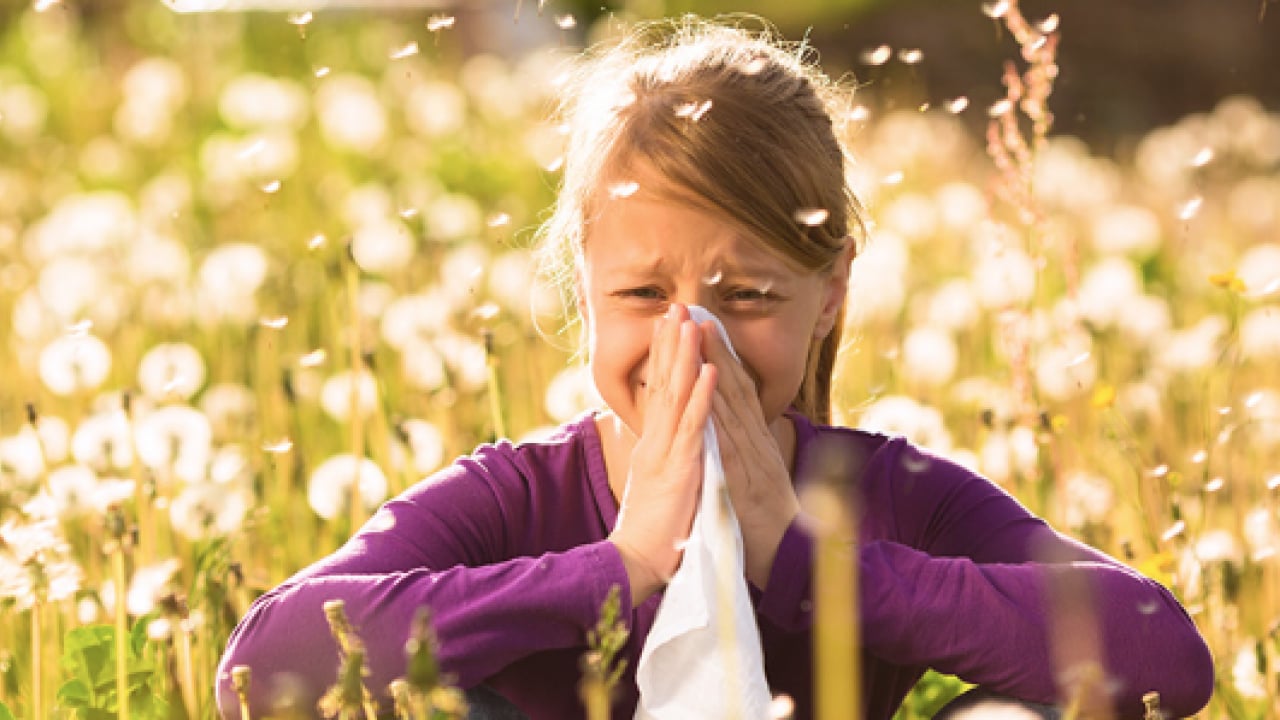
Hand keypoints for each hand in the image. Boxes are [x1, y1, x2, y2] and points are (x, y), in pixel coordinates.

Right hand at [609, 305, 717, 605]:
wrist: (636, 564)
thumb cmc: (652, 533)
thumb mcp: (657, 486)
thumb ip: (662, 460)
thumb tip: (665, 443)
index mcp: (652, 445)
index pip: (658, 392)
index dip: (665, 357)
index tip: (670, 326)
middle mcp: (655, 442)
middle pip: (663, 383)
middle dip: (670, 343)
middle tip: (675, 306)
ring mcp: (666, 453)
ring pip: (676, 395)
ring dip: (685, 357)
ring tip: (691, 322)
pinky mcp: (680, 469)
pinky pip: (694, 427)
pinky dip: (702, 396)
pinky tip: (709, 370)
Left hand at [699, 321, 800, 588]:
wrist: (789, 560)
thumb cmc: (766, 523)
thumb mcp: (754, 479)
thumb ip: (744, 452)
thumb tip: (733, 431)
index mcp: (754, 442)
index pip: (736, 390)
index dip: (720, 355)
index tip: (702, 324)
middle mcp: (755, 442)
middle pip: (733, 386)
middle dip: (714, 346)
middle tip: (695, 310)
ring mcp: (752, 458)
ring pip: (731, 404)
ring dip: (715, 366)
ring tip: (698, 332)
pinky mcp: (744, 480)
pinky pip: (729, 442)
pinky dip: (719, 413)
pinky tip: (708, 389)